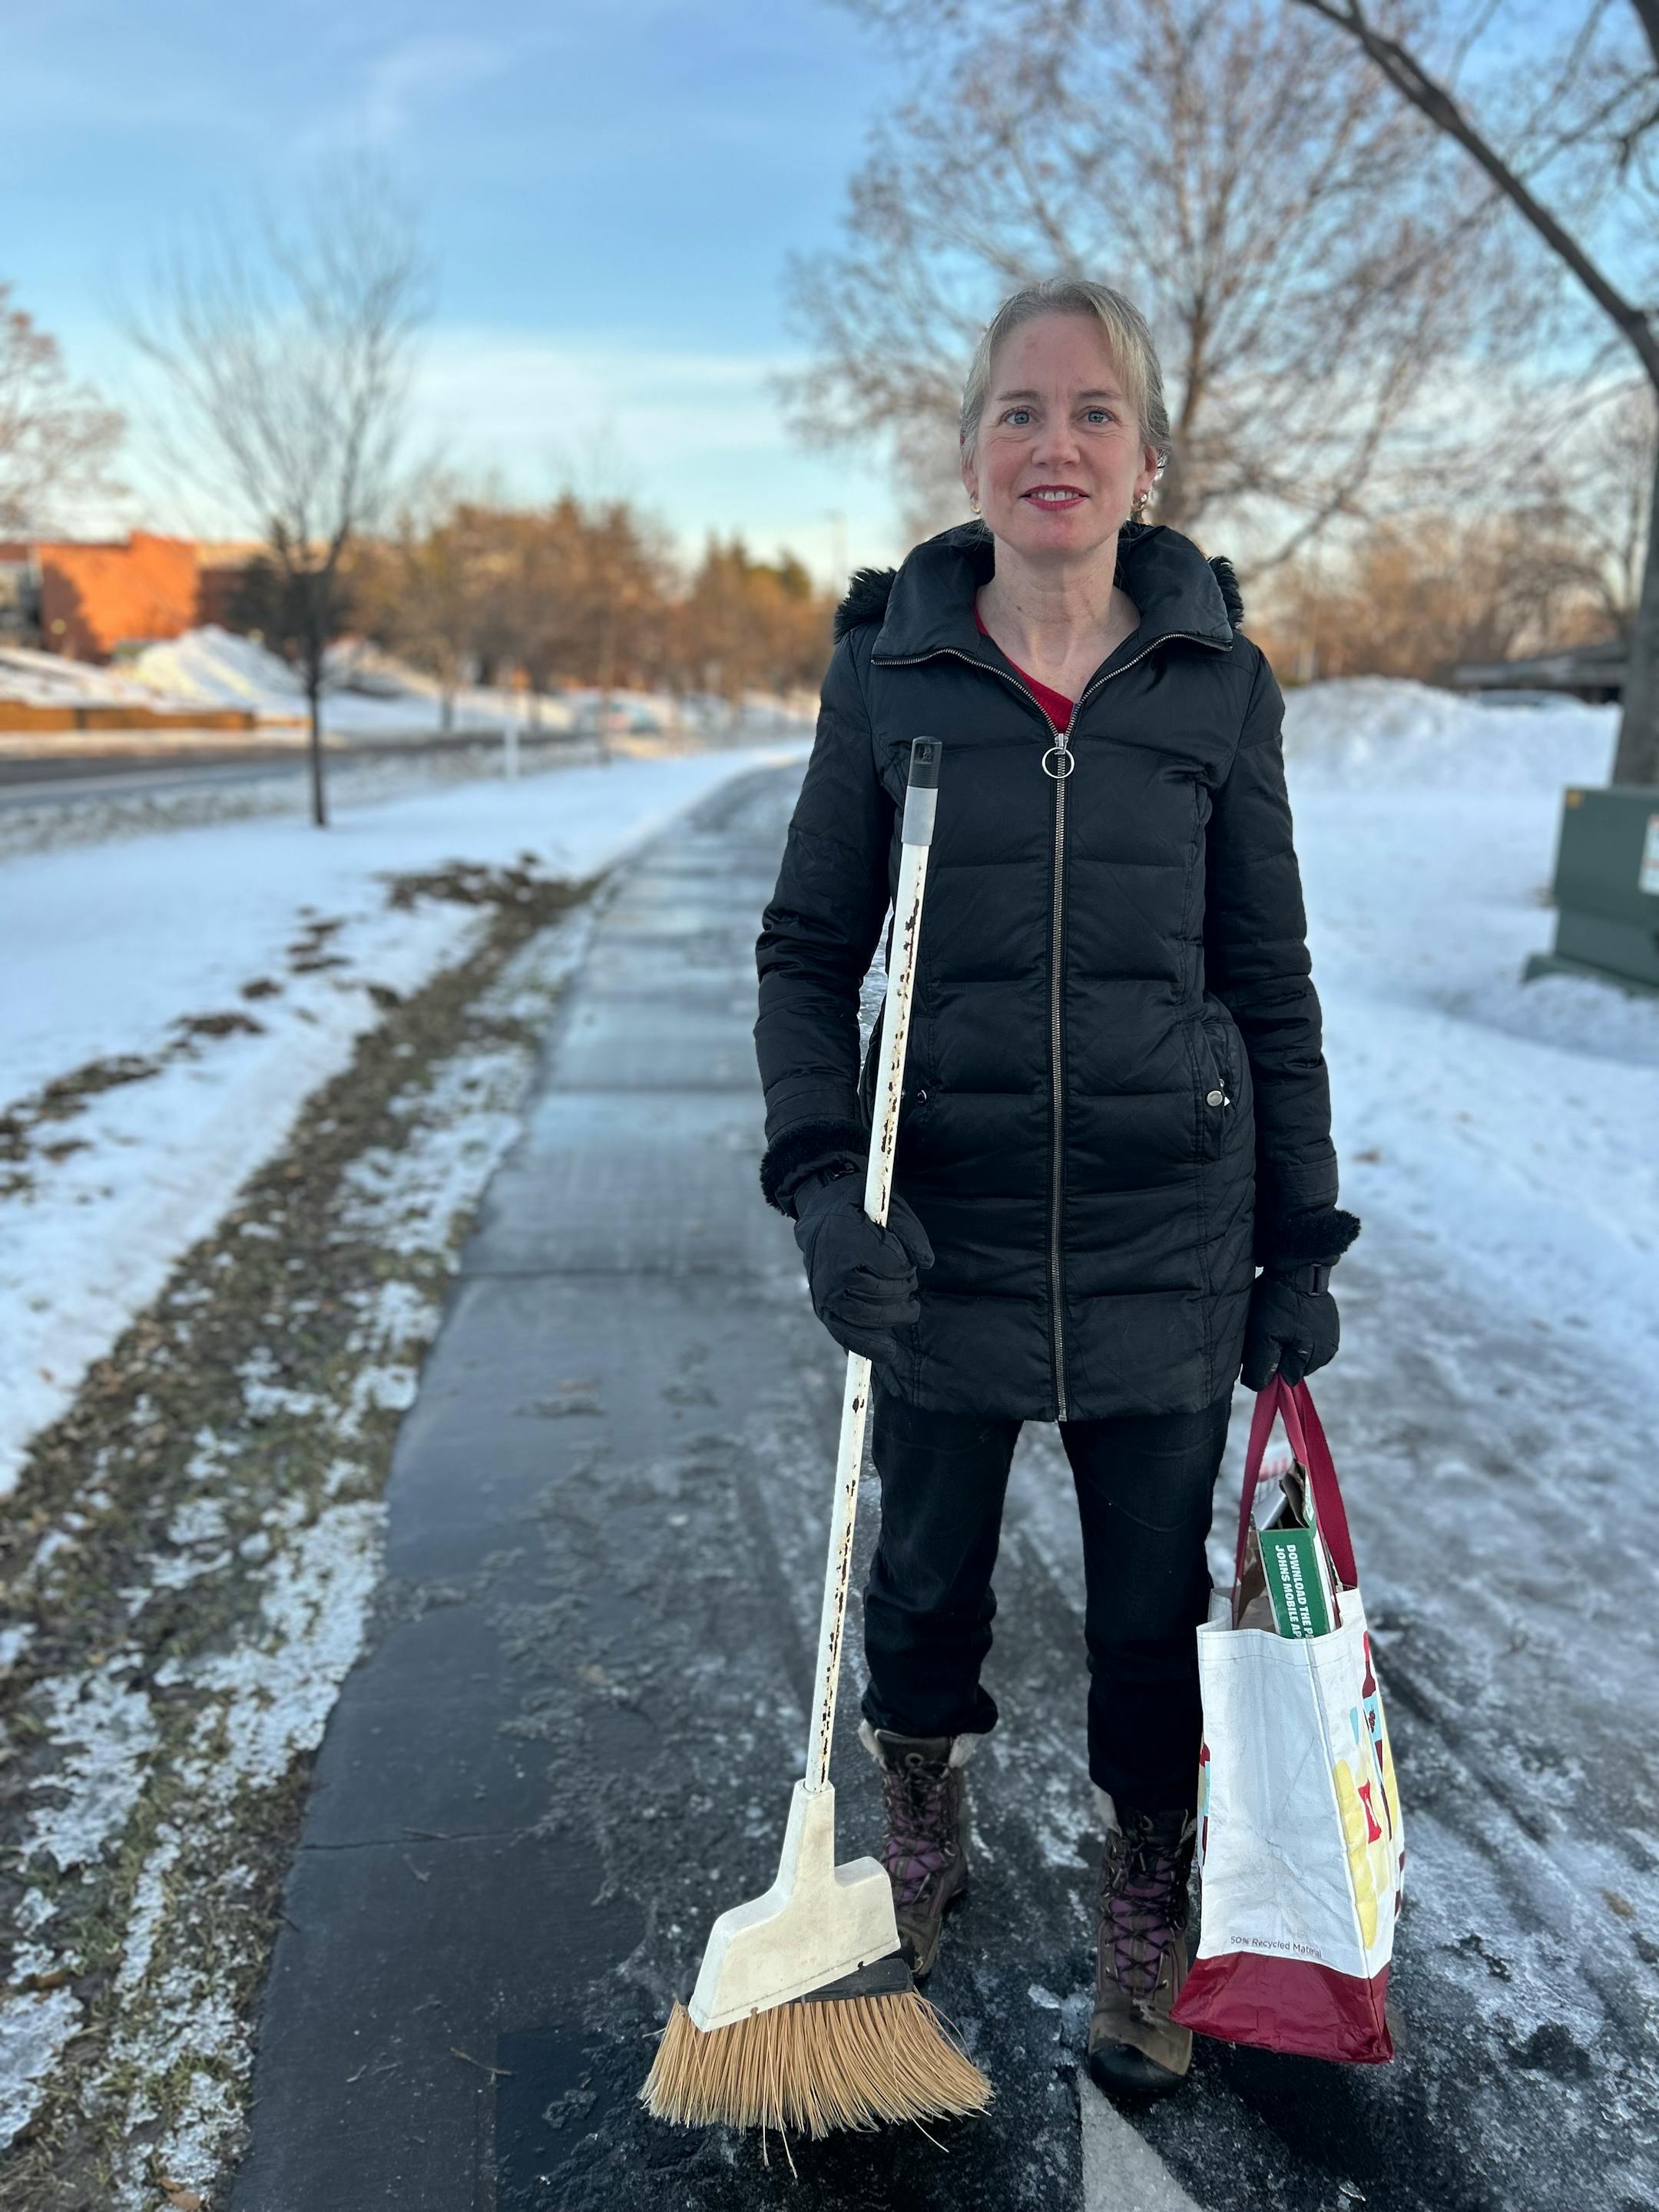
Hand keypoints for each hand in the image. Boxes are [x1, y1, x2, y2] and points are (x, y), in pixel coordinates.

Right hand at [792, 1167, 934, 1365]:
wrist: (821, 1215)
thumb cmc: (861, 1210)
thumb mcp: (889, 1208)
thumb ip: (911, 1234)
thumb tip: (926, 1264)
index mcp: (846, 1237)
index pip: (894, 1265)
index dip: (905, 1264)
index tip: (902, 1255)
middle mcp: (832, 1270)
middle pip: (883, 1296)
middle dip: (904, 1290)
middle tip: (908, 1281)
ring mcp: (825, 1293)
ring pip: (871, 1318)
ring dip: (894, 1312)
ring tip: (901, 1300)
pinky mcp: (824, 1309)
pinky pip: (847, 1336)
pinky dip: (869, 1346)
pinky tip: (888, 1352)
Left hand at [1241, 1265, 1338, 1391]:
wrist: (1299, 1266)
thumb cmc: (1278, 1301)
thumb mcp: (1263, 1335)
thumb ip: (1262, 1364)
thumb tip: (1260, 1388)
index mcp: (1312, 1358)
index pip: (1286, 1379)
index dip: (1270, 1367)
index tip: (1262, 1348)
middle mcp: (1327, 1352)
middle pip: (1294, 1366)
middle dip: (1280, 1354)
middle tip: (1270, 1330)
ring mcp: (1331, 1336)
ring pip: (1301, 1352)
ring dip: (1288, 1342)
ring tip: (1280, 1319)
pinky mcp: (1330, 1323)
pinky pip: (1309, 1337)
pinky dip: (1297, 1330)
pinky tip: (1290, 1314)